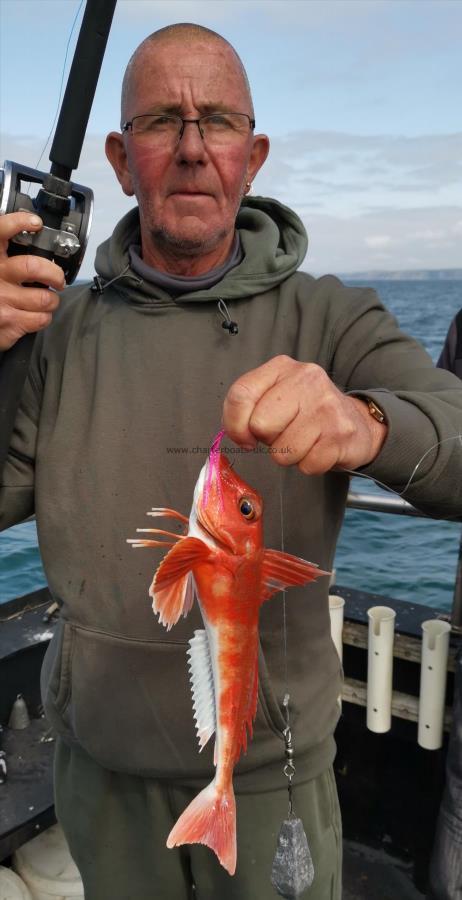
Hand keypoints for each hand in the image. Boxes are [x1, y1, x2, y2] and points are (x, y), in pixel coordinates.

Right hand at [0, 211, 64, 350]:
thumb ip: (5, 255)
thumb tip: (31, 235)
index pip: (1, 230)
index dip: (19, 222)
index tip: (35, 223)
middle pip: (34, 267)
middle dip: (54, 274)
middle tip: (57, 279)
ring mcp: (2, 300)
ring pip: (45, 298)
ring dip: (52, 300)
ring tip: (45, 300)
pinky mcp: (9, 323)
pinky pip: (41, 318)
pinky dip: (44, 317)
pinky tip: (36, 314)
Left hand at [223, 355, 387, 473]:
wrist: (357, 421)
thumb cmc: (305, 412)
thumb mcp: (274, 396)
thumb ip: (247, 407)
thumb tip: (240, 435)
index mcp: (283, 367)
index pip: (241, 394)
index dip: (235, 424)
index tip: (245, 436)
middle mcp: (307, 380)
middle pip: (260, 425)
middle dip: (267, 439)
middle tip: (284, 433)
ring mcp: (326, 407)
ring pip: (283, 452)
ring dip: (289, 455)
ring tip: (304, 440)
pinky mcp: (341, 434)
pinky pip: (306, 465)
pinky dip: (309, 465)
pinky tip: (319, 448)